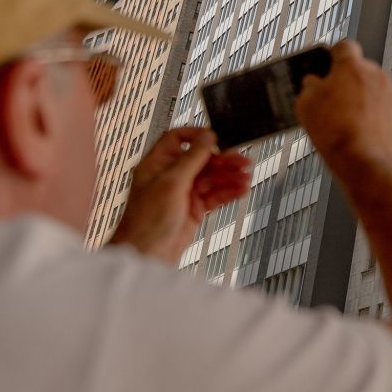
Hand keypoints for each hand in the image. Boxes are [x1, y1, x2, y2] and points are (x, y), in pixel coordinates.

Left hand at [108, 127, 250, 263]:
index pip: (177, 139)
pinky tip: (240, 190)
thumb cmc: (146, 222)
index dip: (197, 136)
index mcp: (157, 164)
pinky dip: (229, 192)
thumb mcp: (171, 182)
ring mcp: (183, 193)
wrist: (147, 255)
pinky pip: (215, 195)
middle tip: (242, 161)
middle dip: (223, 160)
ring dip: (230, 177)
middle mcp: (170, 176)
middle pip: (202, 160)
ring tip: (246, 177)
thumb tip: (207, 137)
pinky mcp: (194, 208)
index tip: (216, 138)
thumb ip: (192, 158)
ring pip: (212, 178)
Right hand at [296, 41, 391, 181]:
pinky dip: (373, 112)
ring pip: (372, 88)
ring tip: (345, 118)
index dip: (334, 55)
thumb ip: (310, 85)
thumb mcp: (306, 103)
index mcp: (351, 66)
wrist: (362, 160)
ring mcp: (390, 92)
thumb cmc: (334, 131)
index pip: (344, 47)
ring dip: (361, 96)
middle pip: (359, 69)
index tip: (329, 64)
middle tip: (333, 98)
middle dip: (347, 80)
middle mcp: (375, 74)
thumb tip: (314, 82)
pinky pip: (382, 105)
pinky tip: (359, 127)